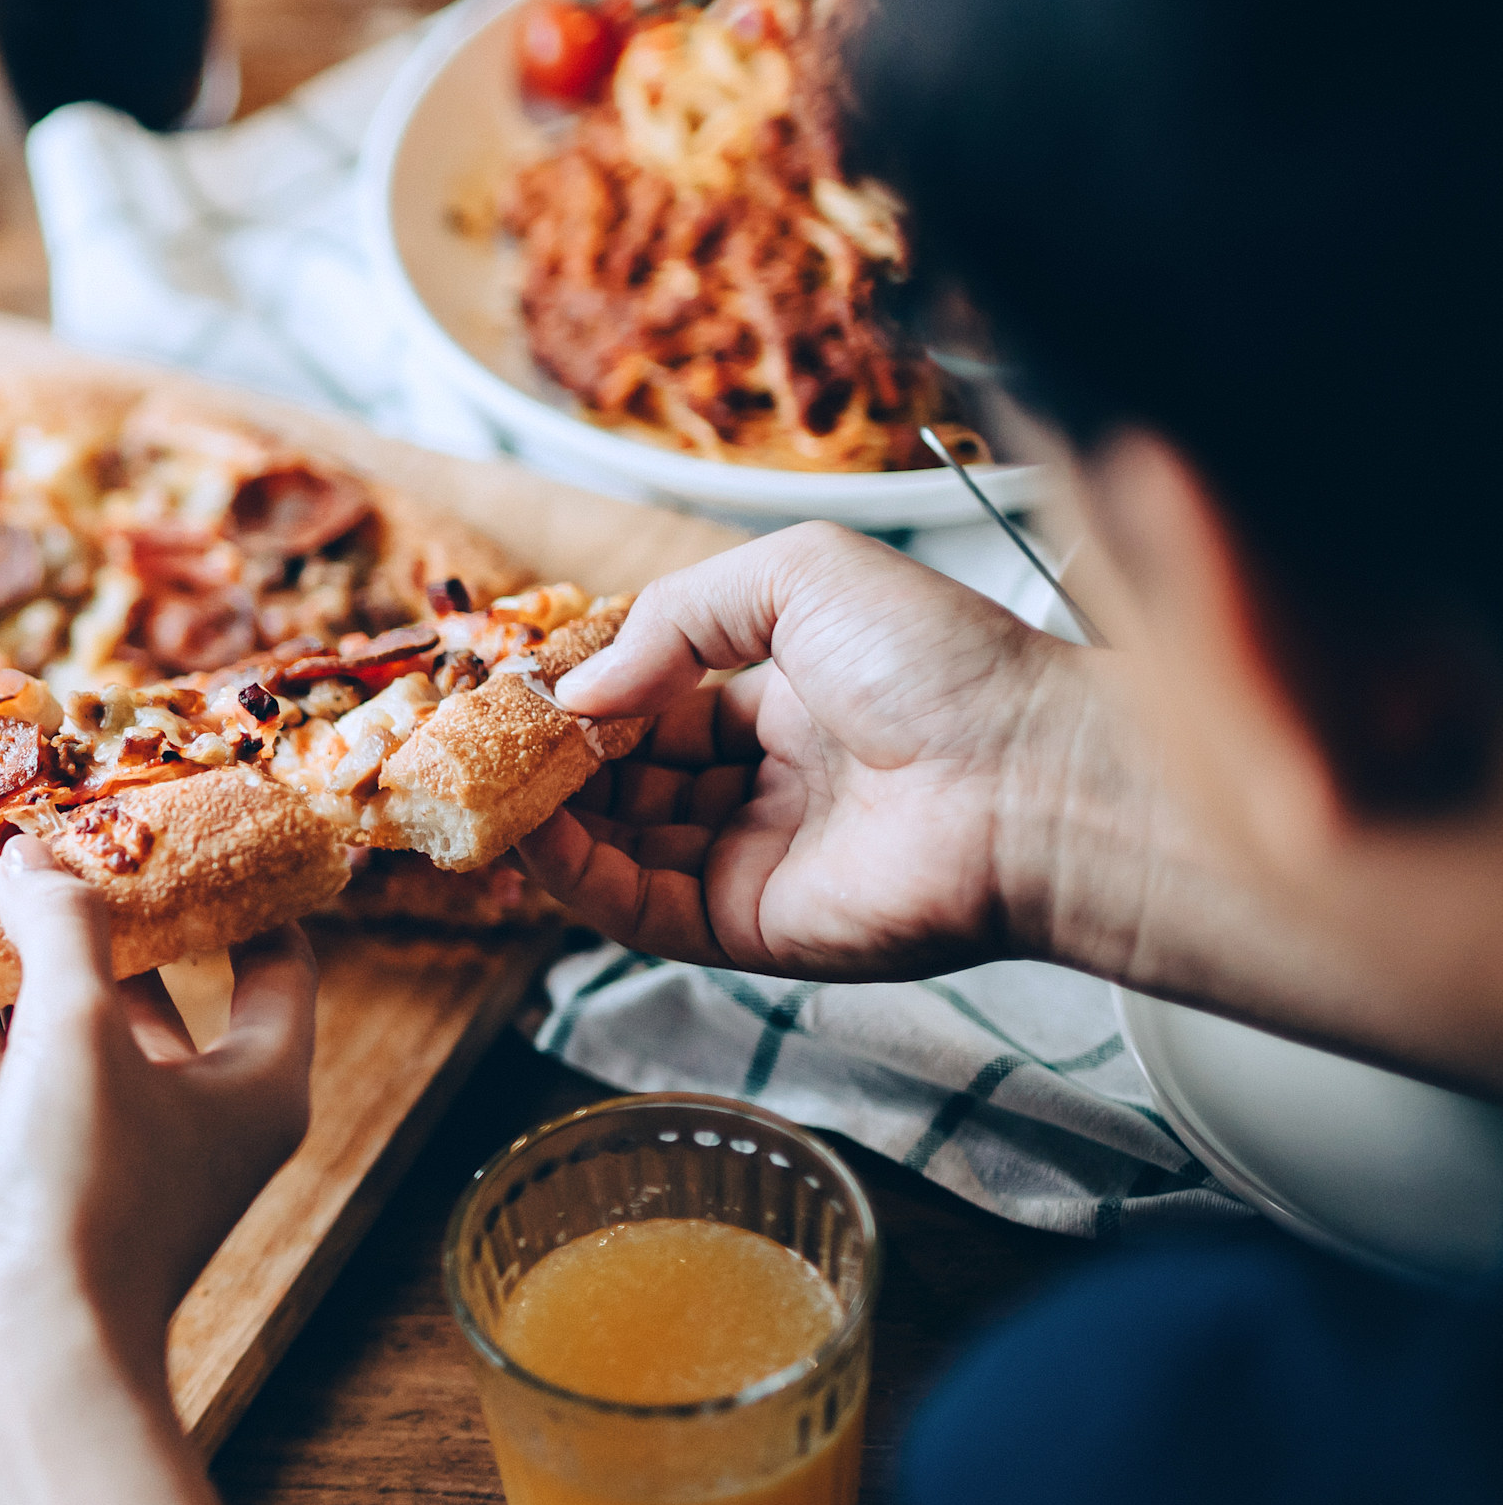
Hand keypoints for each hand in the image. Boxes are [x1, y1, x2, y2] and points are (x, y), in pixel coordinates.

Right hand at [0, 838, 317, 1393]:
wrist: (30, 1356)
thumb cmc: (89, 1192)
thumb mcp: (80, 1033)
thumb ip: (61, 931)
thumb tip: (33, 852)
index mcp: (258, 1084)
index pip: (279, 962)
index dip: (245, 889)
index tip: (198, 824)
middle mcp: (199, 1117)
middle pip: (165, 989)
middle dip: (109, 917)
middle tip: (65, 839)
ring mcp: (119, 1153)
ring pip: (78, 1035)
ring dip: (32, 968)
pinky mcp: (46, 1185)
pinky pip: (18, 1083)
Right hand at [517, 523, 1106, 979]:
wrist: (1031, 779)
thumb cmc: (946, 665)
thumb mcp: (800, 576)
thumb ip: (675, 616)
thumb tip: (578, 688)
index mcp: (793, 703)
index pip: (658, 705)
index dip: (586, 695)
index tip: (515, 685)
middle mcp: (771, 786)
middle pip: (627, 780)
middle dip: (549, 760)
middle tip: (473, 739)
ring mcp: (757, 862)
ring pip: (619, 846)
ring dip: (544, 816)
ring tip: (477, 781)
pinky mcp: (749, 929)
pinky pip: (637, 908)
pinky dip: (572, 877)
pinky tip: (526, 834)